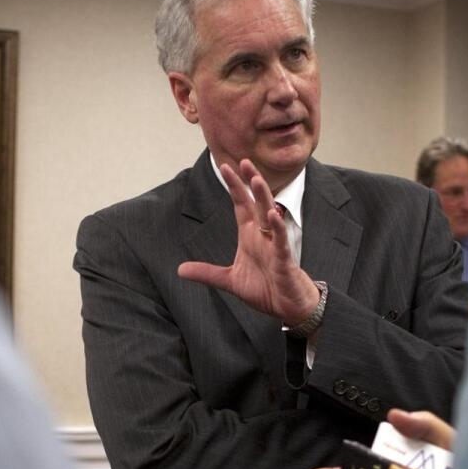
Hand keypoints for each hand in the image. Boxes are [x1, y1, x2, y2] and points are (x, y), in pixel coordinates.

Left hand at [177, 159, 320, 325]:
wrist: (287, 306)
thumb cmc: (265, 289)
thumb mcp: (229, 280)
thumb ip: (207, 273)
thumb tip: (180, 270)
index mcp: (250, 236)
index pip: (241, 205)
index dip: (234, 187)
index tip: (225, 166)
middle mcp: (263, 235)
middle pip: (256, 203)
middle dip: (250, 182)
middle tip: (244, 161)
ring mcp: (275, 245)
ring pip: (269, 215)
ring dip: (263, 198)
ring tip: (256, 179)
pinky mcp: (284, 259)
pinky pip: (281, 241)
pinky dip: (277, 228)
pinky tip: (273, 215)